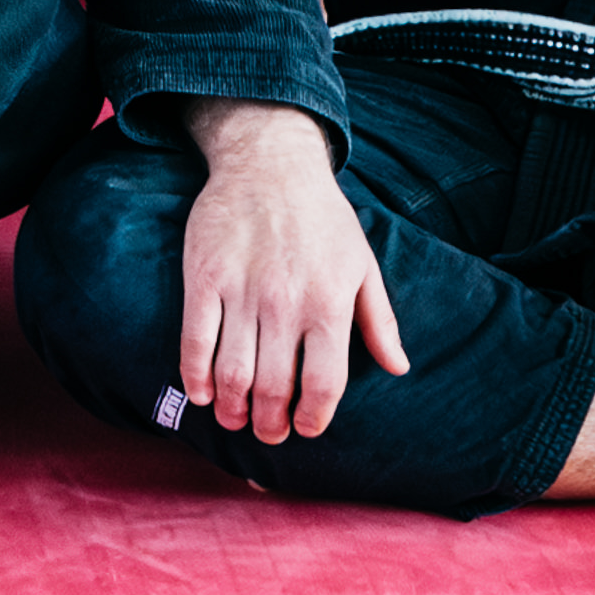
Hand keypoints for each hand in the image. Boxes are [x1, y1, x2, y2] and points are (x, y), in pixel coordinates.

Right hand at [169, 98, 405, 441]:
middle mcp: (286, 303)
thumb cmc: (323, 218)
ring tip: (236, 419)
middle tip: (268, 433)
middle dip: (270, 425)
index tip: (305, 429)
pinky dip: (195, 377)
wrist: (269, 161)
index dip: (313, 419)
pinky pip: (195, 341)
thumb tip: (399, 368)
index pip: (323, 384)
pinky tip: (202, 393)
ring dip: (233, 409)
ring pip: (233, 374)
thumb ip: (380, 321)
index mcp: (329, 304)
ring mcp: (241, 291)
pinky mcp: (204, 278)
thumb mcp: (364, 264)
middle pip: (274, 388)